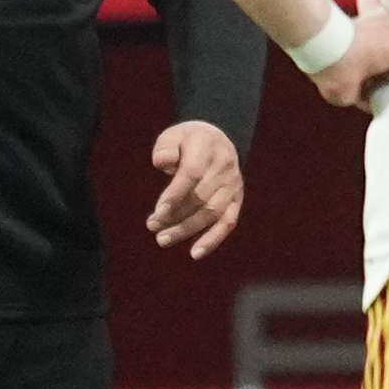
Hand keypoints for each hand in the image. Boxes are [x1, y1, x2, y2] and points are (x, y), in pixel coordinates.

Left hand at [147, 119, 244, 256]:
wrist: (218, 140)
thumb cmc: (188, 141)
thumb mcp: (174, 135)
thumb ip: (165, 147)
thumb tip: (162, 163)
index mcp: (207, 147)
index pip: (192, 174)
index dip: (175, 194)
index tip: (158, 211)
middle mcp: (224, 167)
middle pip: (200, 196)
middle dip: (175, 215)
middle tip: (152, 226)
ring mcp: (233, 185)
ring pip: (212, 213)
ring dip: (187, 229)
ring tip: (162, 239)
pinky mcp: (236, 200)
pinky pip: (227, 223)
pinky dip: (212, 240)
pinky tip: (195, 253)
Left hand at [306, 0, 388, 111]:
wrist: (338, 69)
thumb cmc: (369, 42)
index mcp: (373, 18)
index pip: (372, 0)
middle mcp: (362, 39)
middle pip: (376, 36)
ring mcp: (358, 64)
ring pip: (373, 66)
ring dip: (388, 74)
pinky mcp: (357, 89)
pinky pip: (371, 96)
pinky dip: (382, 102)